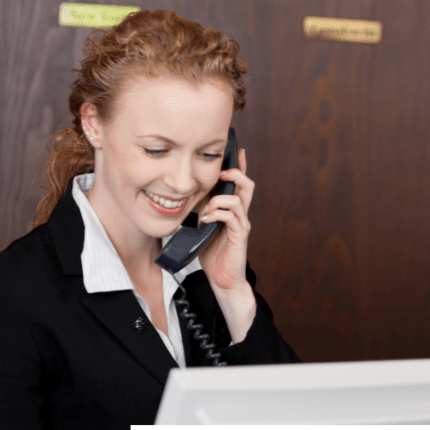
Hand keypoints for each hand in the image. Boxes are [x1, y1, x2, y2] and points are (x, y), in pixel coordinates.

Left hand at [197, 148, 256, 341]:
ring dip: (221, 196)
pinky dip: (218, 213)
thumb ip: (197, 211)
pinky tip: (206, 219)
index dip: (238, 165)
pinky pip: (232, 217)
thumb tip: (183, 197)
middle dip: (235, 173)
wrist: (222, 279)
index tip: (235, 150)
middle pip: (246, 184)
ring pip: (240, 198)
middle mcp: (240, 214)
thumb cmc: (211, 253)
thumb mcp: (200, 226)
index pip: (238, 182)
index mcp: (231, 209)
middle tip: (221, 171)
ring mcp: (242, 224)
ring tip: (208, 204)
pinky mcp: (240, 235)